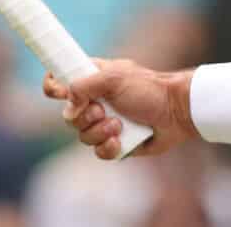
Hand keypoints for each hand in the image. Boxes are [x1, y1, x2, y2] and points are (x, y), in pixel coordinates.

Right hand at [43, 59, 195, 160]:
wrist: (176, 112)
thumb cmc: (148, 89)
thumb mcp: (114, 78)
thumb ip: (85, 86)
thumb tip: (68, 105)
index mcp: (92, 79)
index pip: (60, 80)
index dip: (54, 87)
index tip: (59, 92)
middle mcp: (94, 101)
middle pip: (68, 115)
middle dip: (85, 116)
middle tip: (102, 110)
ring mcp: (103, 123)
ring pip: (82, 136)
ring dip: (100, 132)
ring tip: (119, 125)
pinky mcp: (114, 143)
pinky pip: (98, 152)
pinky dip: (108, 148)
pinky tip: (120, 141)